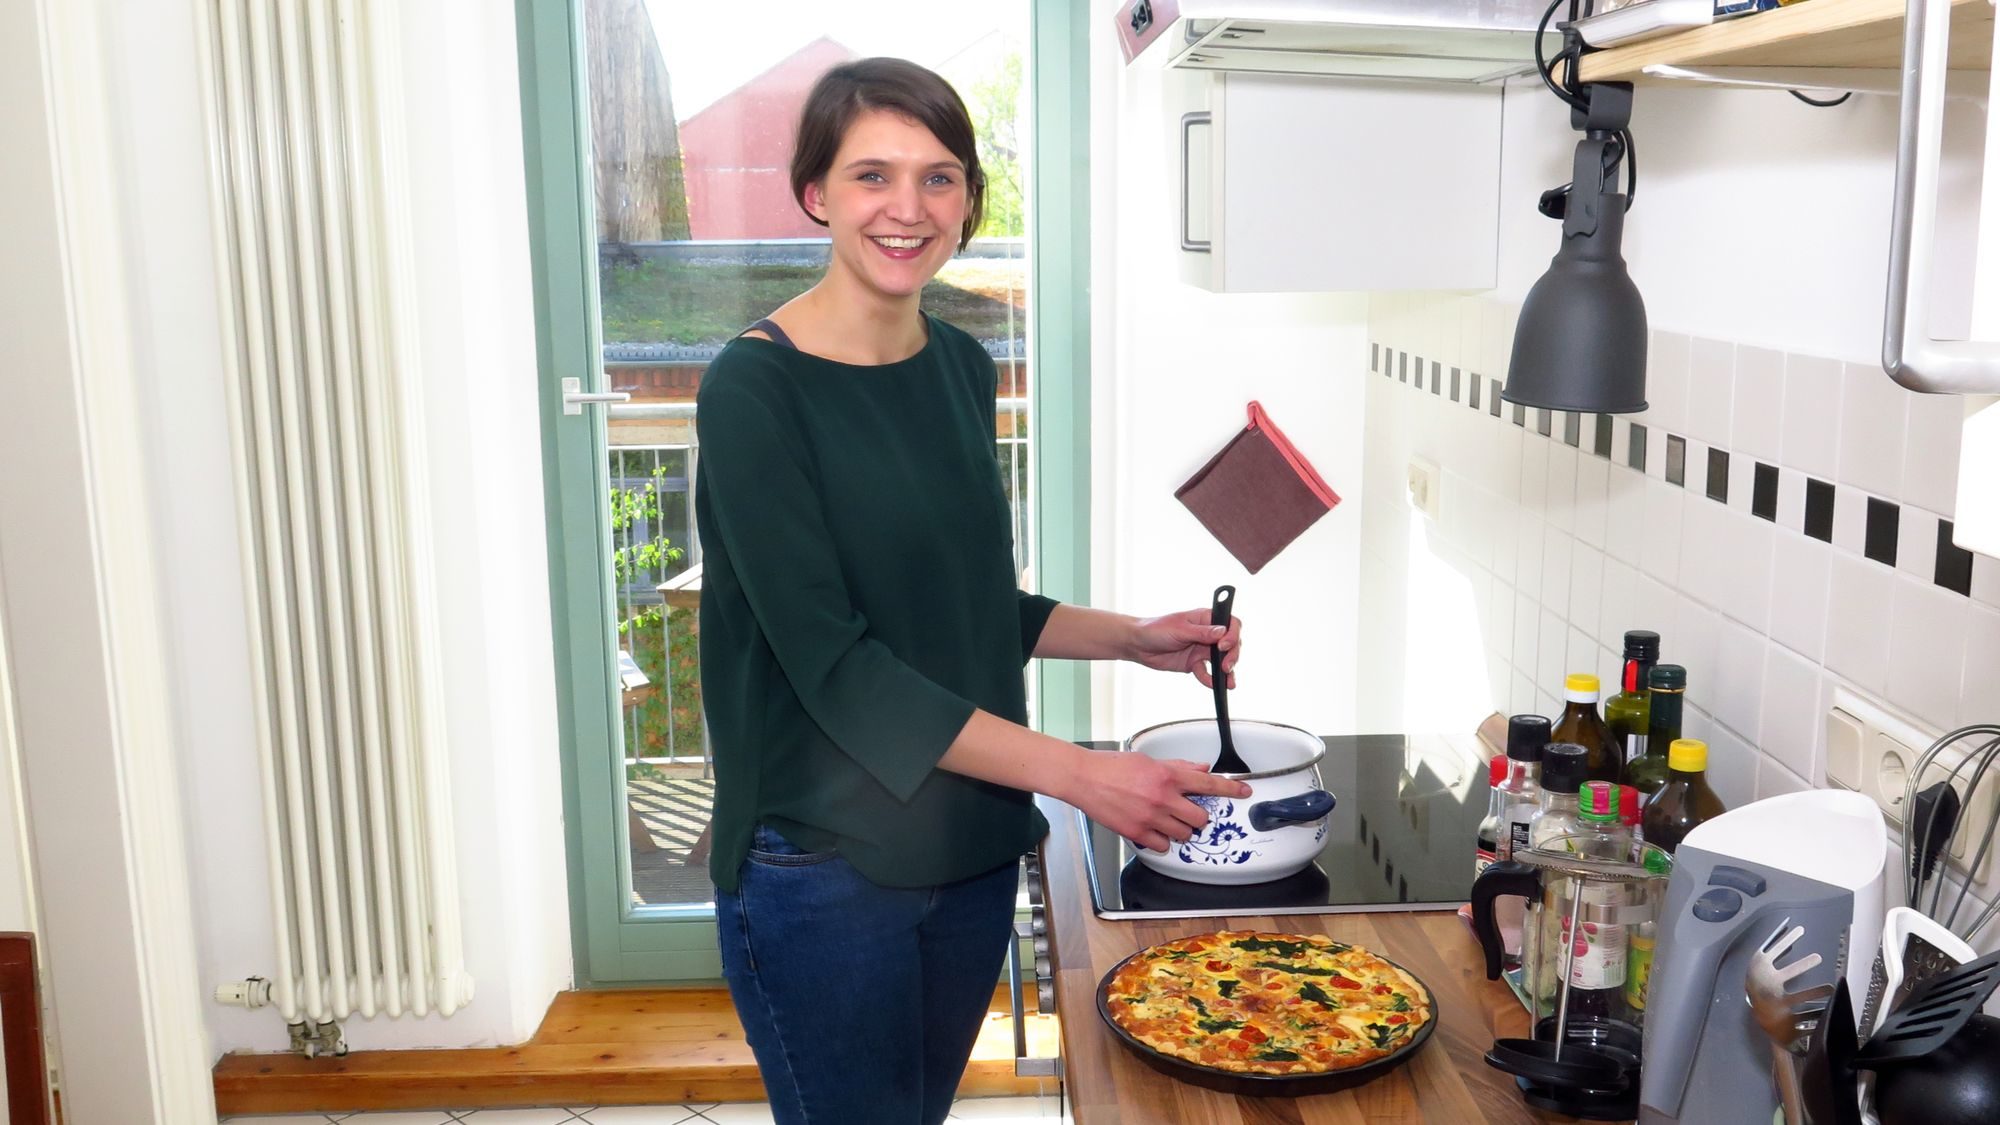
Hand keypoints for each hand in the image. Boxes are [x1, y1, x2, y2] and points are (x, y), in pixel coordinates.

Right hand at [1066, 749, 1252, 852]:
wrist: (1083, 778)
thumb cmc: (1110, 767)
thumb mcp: (1148, 760)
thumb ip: (1177, 766)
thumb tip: (1200, 768)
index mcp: (1167, 775)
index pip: (1208, 782)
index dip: (1231, 788)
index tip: (1245, 791)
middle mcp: (1162, 797)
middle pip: (1200, 817)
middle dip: (1197, 815)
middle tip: (1187, 811)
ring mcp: (1150, 817)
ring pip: (1184, 834)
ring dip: (1180, 829)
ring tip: (1166, 819)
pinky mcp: (1137, 832)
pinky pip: (1162, 845)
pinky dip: (1162, 840)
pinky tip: (1153, 829)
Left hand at [1127, 607, 1241, 688]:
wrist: (1138, 645)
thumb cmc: (1156, 629)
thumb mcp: (1180, 629)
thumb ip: (1202, 633)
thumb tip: (1223, 632)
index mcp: (1206, 618)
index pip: (1230, 624)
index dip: (1232, 635)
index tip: (1224, 646)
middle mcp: (1207, 634)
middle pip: (1230, 644)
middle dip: (1232, 655)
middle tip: (1226, 666)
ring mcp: (1201, 649)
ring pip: (1221, 660)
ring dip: (1227, 670)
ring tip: (1228, 681)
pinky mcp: (1194, 663)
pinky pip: (1206, 672)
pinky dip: (1210, 679)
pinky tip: (1213, 684)